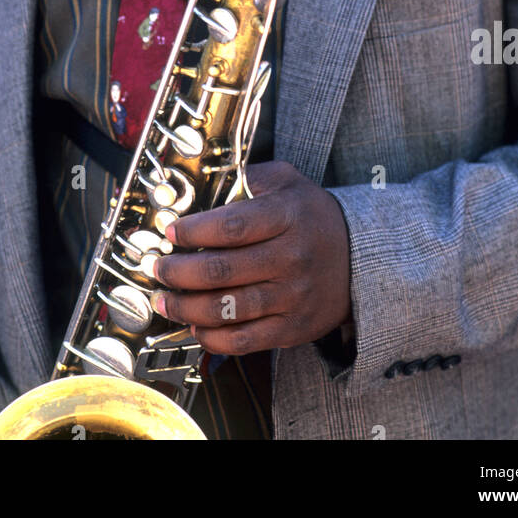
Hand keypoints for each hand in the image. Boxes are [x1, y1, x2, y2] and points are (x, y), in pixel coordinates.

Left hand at [152, 160, 351, 355]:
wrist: (359, 258)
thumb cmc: (311, 216)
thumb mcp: (288, 181)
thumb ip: (250, 177)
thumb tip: (206, 182)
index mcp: (288, 216)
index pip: (232, 226)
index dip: (195, 231)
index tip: (171, 232)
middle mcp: (291, 257)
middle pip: (222, 270)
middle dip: (179, 272)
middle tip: (158, 268)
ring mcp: (292, 296)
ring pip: (228, 308)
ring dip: (186, 306)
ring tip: (165, 299)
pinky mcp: (293, 328)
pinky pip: (244, 340)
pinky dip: (212, 337)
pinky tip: (195, 325)